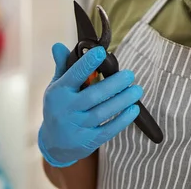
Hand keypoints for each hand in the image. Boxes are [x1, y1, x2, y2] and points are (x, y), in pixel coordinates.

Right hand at [38, 43, 142, 166]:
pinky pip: (108, 130)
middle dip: (114, 84)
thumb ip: (62, 66)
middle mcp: (66, 110)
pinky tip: (133, 109)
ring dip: (122, 100)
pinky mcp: (87, 141)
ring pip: (102, 113)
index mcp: (59, 92)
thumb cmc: (59, 108)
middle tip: (130, 74)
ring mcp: (76, 127)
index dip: (87, 64)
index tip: (101, 52)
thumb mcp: (56, 87)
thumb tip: (58, 45)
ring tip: (137, 90)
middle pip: (93, 96)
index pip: (73, 76)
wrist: (53, 144)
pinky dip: (122, 120)